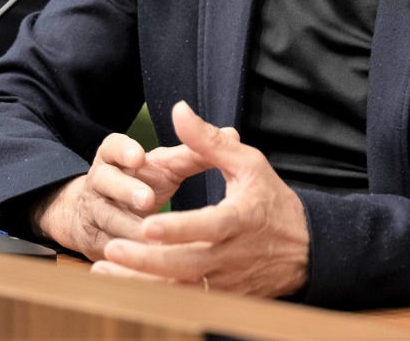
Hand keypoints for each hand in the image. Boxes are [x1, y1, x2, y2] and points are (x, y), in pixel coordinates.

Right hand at [30, 129, 206, 260]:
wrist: (101, 216)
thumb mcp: (164, 168)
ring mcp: (95, 213)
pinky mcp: (96, 244)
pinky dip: (128, 259)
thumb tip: (233, 134)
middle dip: (126, 190)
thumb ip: (194, 154)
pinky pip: (109, 252)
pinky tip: (150, 267)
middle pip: (105, 182)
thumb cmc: (143, 184)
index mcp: (115, 159)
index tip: (140, 157)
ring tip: (152, 239)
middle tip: (148, 199)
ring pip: (108, 220)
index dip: (123, 151)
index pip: (112, 147)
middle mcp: (100, 183)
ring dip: (129, 229)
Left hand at [92, 101, 309, 297]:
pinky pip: (183, 299)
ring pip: (180, 288)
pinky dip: (154, 295)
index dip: (179, 229)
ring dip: (140, 282)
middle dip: (147, 261)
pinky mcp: (221, 296)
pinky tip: (122, 285)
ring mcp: (225, 281)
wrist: (306, 251)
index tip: (149, 226)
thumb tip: (178, 110)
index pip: (208, 227)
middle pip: (186, 265)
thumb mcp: (249, 164)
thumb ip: (209, 141)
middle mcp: (231, 255)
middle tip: (112, 248)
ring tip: (104, 270)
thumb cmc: (272, 201)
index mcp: (240, 219)